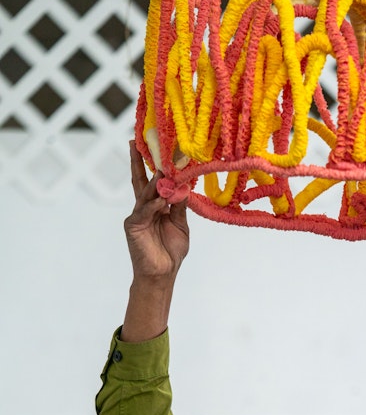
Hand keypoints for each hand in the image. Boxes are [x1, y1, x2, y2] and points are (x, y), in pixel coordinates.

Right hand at [123, 141, 188, 281]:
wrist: (163, 273)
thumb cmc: (171, 251)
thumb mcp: (180, 224)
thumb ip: (179, 205)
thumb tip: (183, 186)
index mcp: (155, 206)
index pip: (151, 181)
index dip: (152, 165)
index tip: (154, 147)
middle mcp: (144, 207)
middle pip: (141, 180)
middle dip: (139, 161)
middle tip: (137, 142)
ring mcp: (137, 215)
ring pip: (145, 193)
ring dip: (153, 181)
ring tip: (161, 168)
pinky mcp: (133, 226)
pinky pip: (144, 211)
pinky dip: (153, 204)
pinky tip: (161, 200)